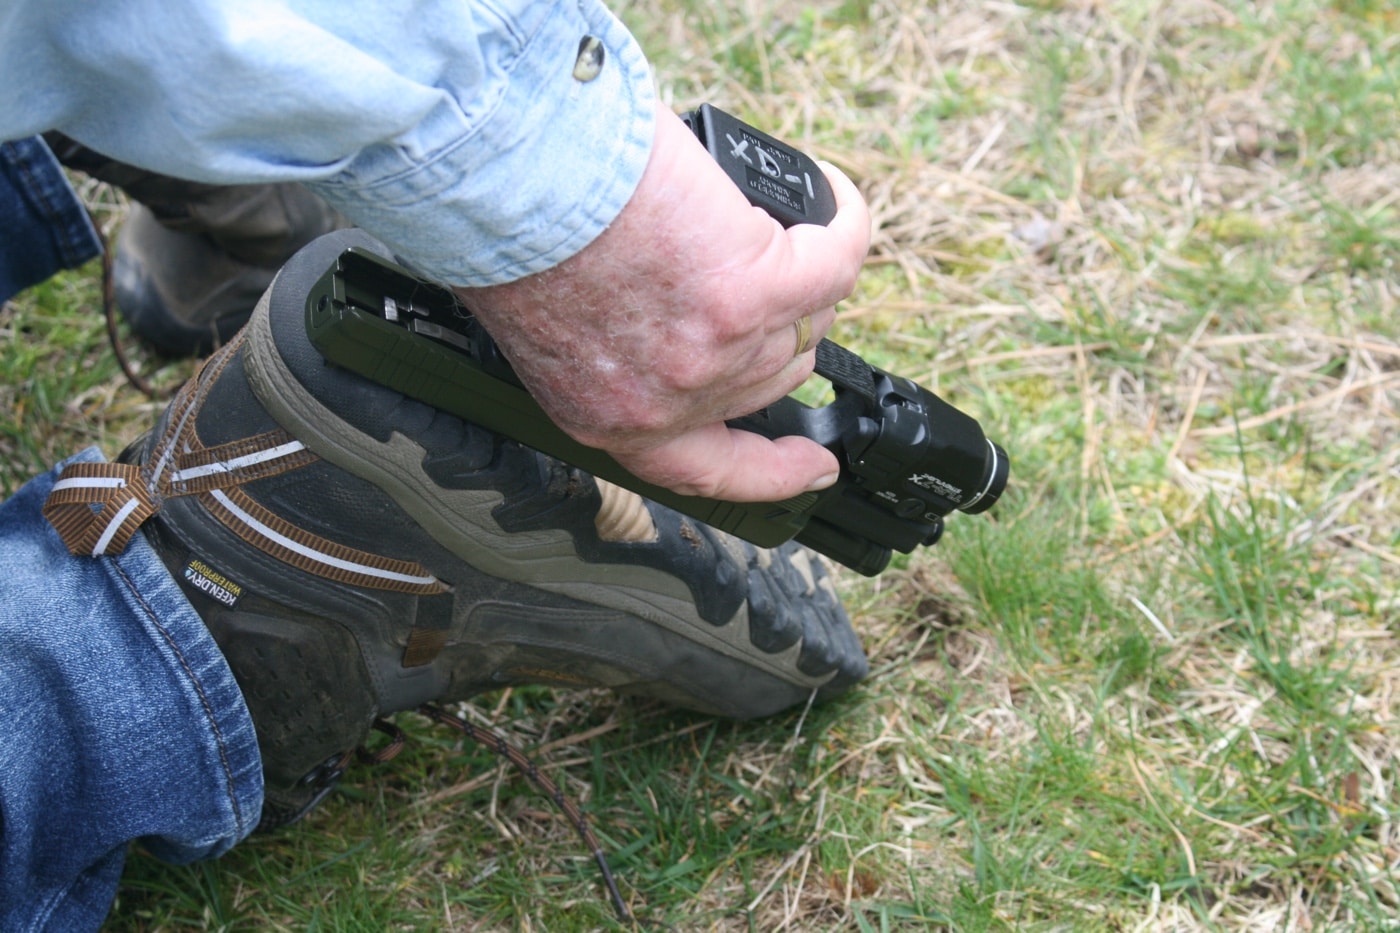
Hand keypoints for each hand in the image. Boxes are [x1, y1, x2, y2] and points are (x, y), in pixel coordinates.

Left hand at [455, 103, 870, 501]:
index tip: (812, 465)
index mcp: (610, 416)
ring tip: (784, 215)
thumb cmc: (505, 224)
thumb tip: (674, 313)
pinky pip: (832, 262)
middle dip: (775, 322)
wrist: (503, 176)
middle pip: (770, 374)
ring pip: (803, 317)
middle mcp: (670, 400)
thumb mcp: (552, 322)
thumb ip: (617, 344)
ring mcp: (718, 352)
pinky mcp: (753, 290)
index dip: (770, 474)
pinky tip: (834, 197)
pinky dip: (842, 224)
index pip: (706, 469)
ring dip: (803, 265)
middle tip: (757, 265)